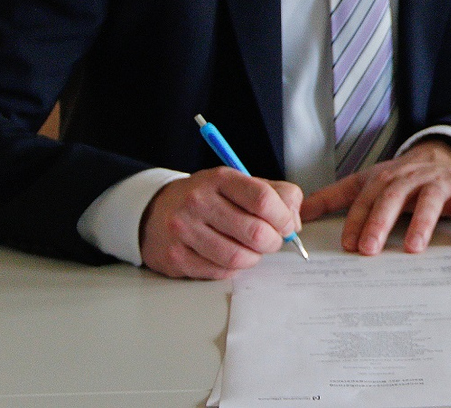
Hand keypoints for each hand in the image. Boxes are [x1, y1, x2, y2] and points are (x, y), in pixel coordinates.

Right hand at [139, 168, 302, 279]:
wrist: (156, 211)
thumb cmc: (208, 198)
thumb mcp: (240, 183)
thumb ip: (276, 195)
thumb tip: (294, 221)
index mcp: (220, 178)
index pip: (263, 199)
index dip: (284, 217)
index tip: (288, 225)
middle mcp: (198, 201)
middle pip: (254, 232)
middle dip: (273, 242)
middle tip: (271, 241)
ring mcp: (184, 230)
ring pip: (238, 257)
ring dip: (254, 258)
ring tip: (251, 250)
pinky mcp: (175, 257)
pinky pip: (219, 272)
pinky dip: (233, 268)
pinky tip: (230, 256)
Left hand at [300, 141, 450, 254]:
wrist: (445, 156)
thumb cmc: (403, 177)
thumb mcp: (369, 182)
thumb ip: (335, 197)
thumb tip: (302, 213)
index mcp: (385, 178)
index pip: (367, 199)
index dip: (356, 220)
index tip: (347, 244)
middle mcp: (410, 178)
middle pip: (393, 196)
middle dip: (380, 222)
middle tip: (369, 248)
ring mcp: (438, 184)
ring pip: (429, 200)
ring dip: (421, 222)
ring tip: (413, 247)